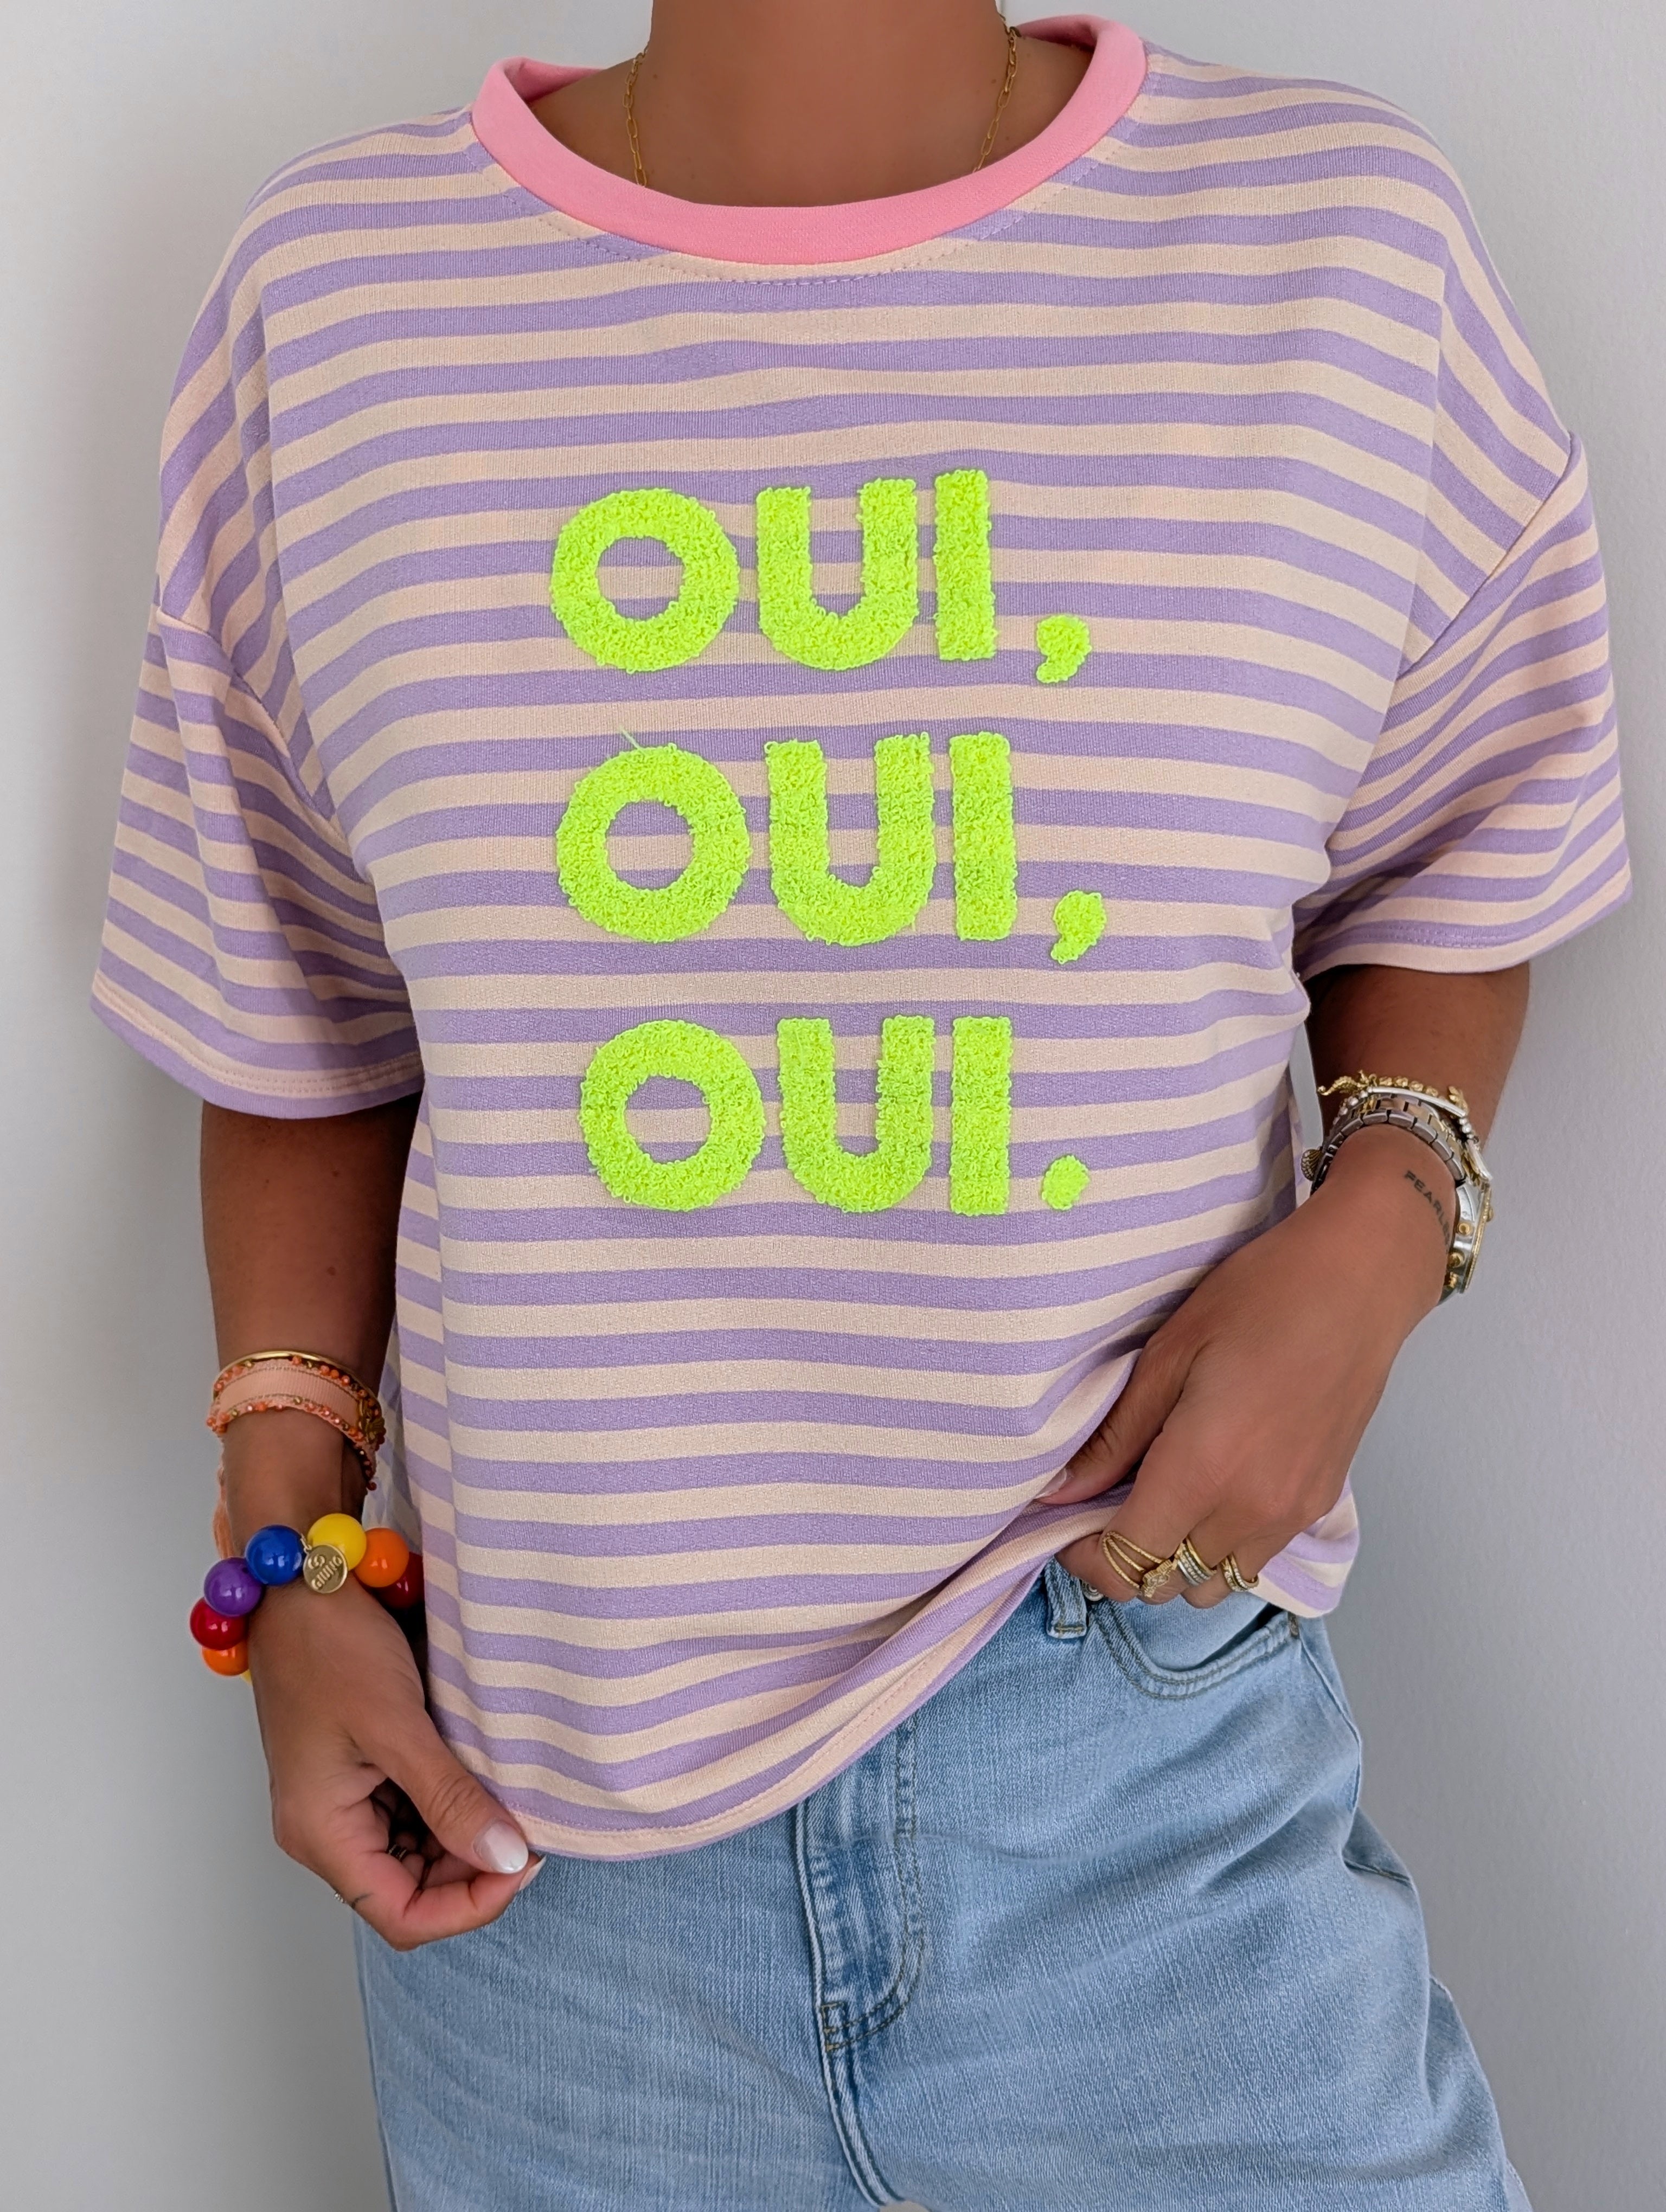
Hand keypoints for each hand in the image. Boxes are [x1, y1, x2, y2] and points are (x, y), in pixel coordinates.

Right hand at [246, 1573, 540, 1948]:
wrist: (300, 1583)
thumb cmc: (328, 1644)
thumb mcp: (396, 1723)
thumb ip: (449, 1798)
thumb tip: (505, 1858)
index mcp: (321, 1833)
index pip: (403, 1915)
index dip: (469, 1905)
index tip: (523, 1861)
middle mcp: (327, 1829)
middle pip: (413, 1890)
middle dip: (474, 1869)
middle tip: (530, 1823)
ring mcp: (345, 1802)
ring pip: (419, 1854)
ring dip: (467, 1835)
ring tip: (512, 1796)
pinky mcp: (363, 1772)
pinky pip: (414, 1813)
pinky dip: (453, 1804)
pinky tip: (484, 1774)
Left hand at [1048, 1128, 1451, 1605]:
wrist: (1361, 1281)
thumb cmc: (1260, 1297)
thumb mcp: (1169, 1354)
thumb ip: (1115, 1438)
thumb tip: (1061, 1492)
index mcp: (1203, 1472)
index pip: (1125, 1564)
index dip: (1083, 1556)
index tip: (1066, 1523)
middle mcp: (1250, 1510)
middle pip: (1165, 1585)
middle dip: (1123, 1559)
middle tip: (1105, 1505)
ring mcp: (1292, 1513)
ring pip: (1213, 1583)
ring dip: (1175, 1560)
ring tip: (1159, 1500)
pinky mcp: (1319, 1503)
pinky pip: (1256, 1559)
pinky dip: (1221, 1547)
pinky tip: (1211, 1491)